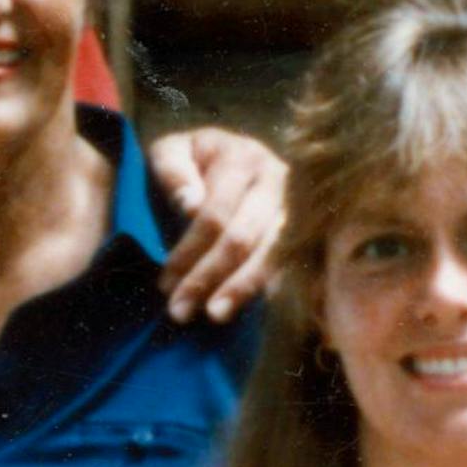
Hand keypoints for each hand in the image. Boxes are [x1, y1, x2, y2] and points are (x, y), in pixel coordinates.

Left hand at [147, 126, 286, 324]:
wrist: (223, 153)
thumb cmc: (190, 159)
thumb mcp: (171, 151)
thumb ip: (173, 172)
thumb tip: (190, 206)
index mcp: (241, 158)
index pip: (214, 214)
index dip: (189, 252)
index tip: (165, 284)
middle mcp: (275, 179)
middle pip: (242, 237)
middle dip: (208, 277)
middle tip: (179, 312)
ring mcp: (292, 205)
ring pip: (270, 254)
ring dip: (240, 288)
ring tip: (215, 316)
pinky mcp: (300, 227)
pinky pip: (288, 263)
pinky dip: (268, 286)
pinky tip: (249, 309)